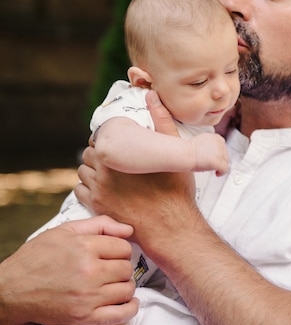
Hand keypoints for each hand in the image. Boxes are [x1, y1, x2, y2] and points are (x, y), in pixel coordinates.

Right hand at [0, 216, 137, 324]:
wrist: (12, 291)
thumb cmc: (38, 257)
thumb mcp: (65, 231)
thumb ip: (100, 225)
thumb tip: (129, 230)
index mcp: (84, 247)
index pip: (124, 247)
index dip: (120, 249)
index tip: (112, 253)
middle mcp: (88, 271)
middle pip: (126, 268)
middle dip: (121, 267)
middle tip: (111, 269)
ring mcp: (87, 296)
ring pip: (126, 289)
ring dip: (124, 286)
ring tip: (113, 284)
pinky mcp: (84, 317)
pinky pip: (120, 315)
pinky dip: (128, 309)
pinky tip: (125, 303)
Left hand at [76, 90, 197, 261]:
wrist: (172, 228)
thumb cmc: (175, 191)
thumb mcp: (173, 151)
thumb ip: (161, 121)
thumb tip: (152, 96)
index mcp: (119, 154)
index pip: (98, 139)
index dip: (107, 141)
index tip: (117, 146)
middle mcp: (104, 171)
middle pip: (89, 155)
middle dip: (100, 156)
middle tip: (115, 161)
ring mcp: (99, 191)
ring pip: (83, 173)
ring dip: (92, 172)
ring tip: (109, 175)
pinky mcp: (98, 208)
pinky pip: (80, 193)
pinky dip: (88, 189)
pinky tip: (103, 189)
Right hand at [191, 132, 228, 175]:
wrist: (185, 153)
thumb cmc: (189, 149)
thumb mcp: (202, 142)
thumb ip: (210, 145)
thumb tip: (212, 152)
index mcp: (215, 137)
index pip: (222, 145)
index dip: (219, 152)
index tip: (215, 156)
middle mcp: (219, 144)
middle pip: (225, 153)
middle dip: (220, 159)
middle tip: (213, 164)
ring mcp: (220, 153)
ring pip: (226, 161)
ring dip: (221, 165)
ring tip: (214, 169)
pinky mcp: (218, 162)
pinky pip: (225, 169)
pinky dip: (222, 172)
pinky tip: (217, 173)